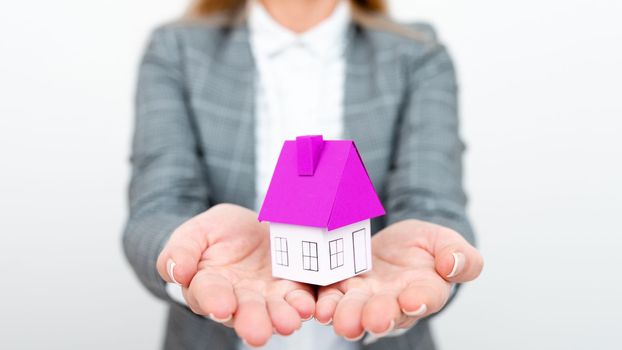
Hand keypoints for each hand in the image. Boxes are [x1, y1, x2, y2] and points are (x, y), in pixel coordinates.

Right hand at [156, 204, 314, 346]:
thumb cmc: (216, 232)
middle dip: (252, 321)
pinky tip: (306, 307)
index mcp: (207, 285)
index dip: (214, 300)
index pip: (208, 294)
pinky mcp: (291, 288)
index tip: (221, 306)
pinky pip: (297, 299)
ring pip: (273, 312)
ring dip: (281, 319)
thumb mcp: (194, 232)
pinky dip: (302, 305)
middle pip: (244, 311)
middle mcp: (237, 298)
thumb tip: (177, 272)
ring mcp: (266, 296)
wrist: (249, 226)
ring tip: (288, 323)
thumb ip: (181, 251)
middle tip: (258, 332)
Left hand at [314, 219, 482, 339]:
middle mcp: (393, 302)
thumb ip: (459, 255)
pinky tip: (319, 307)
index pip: (426, 297)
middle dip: (378, 316)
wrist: (394, 243)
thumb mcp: (445, 241)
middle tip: (373, 319)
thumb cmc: (423, 247)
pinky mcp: (339, 289)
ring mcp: (364, 298)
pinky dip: (323, 304)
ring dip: (347, 316)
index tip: (411, 299)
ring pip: (354, 312)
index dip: (420, 300)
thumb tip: (453, 264)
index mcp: (425, 290)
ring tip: (339, 318)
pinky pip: (330, 298)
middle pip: (386, 313)